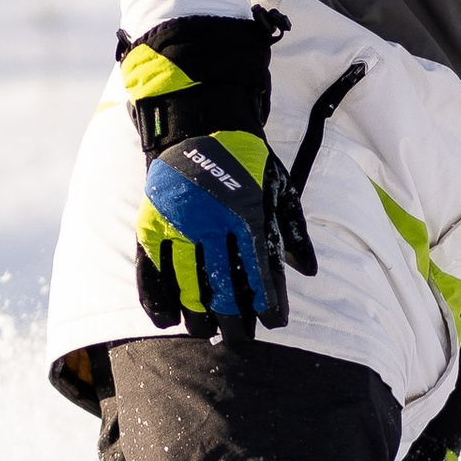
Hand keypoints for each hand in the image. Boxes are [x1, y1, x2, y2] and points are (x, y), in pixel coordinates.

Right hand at [135, 132, 314, 341]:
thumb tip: (309, 272)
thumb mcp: (280, 187)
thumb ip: (293, 231)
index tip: (275, 322)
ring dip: (198, 313)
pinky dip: (157, 296)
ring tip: (206, 333)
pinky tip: (167, 320)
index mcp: (248, 215)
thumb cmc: (246, 160)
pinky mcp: (152, 221)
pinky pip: (151, 268)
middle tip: (241, 340)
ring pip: (188, 282)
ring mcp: (178, 224)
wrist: (200, 120)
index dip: (269, 300)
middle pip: (224, 284)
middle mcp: (213, 224)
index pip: (261, 270)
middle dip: (234, 318)